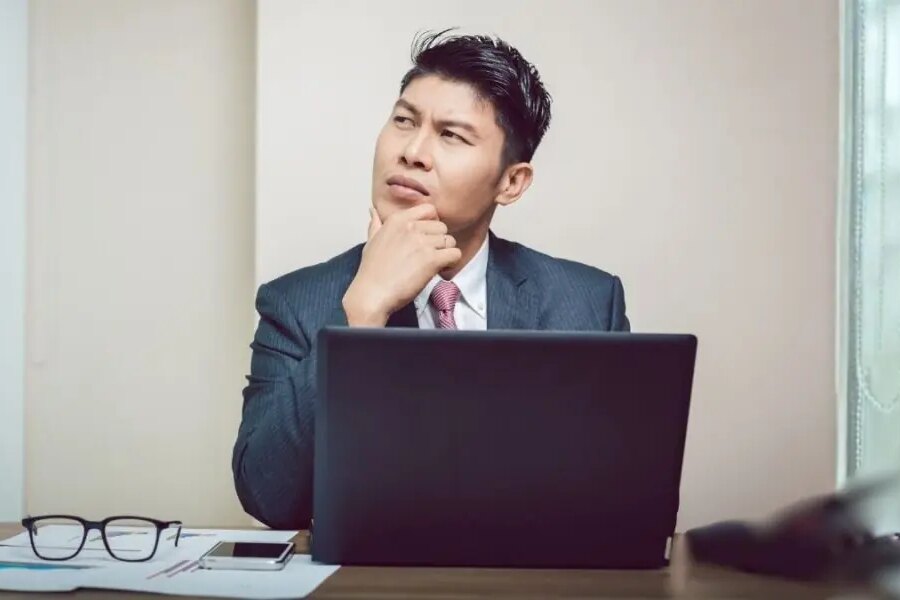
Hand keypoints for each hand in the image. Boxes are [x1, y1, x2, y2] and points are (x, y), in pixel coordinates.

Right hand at [342, 204, 461, 326]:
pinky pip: (455, 254)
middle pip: (442, 227)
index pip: (429, 210)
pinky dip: (452, 263)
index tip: (426, 238)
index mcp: (398, 220)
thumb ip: (376, 225)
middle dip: (439, 242)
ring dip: (445, 253)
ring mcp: (422, 242)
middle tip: (429, 256)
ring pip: (450, 241)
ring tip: (434, 265)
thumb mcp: (370, 242)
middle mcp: (411, 227)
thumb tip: (373, 211)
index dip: (432, 224)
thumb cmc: (371, 272)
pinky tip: (440, 270)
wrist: (372, 294)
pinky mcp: (432, 259)